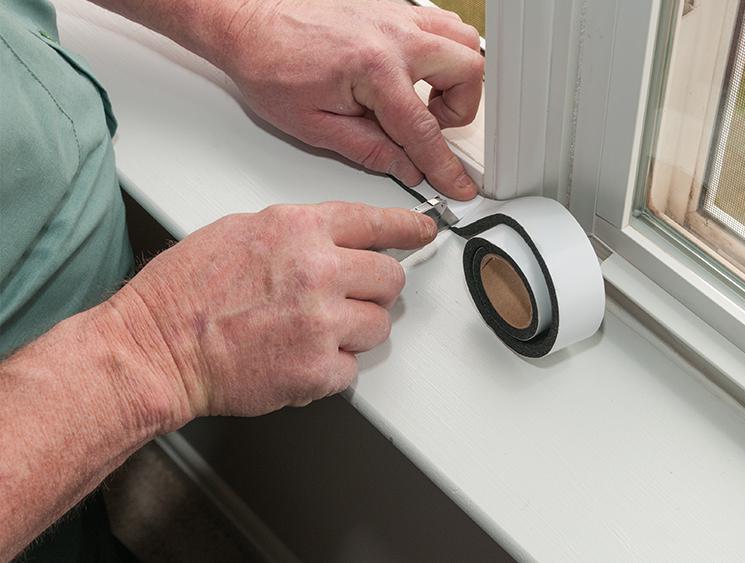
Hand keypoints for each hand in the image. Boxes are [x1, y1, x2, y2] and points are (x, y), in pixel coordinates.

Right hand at [105, 202, 435, 425]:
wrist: (154, 348)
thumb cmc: (183, 293)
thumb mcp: (240, 231)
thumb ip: (297, 234)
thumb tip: (335, 241)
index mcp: (299, 230)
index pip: (376, 222)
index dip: (408, 229)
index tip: (424, 232)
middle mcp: (318, 271)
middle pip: (391, 279)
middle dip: (375, 290)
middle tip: (347, 299)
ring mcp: (321, 322)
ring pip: (379, 326)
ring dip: (355, 332)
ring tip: (310, 333)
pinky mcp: (317, 370)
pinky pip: (353, 369)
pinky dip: (331, 370)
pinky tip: (297, 358)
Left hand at [212, 0, 482, 198]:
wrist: (247, 20)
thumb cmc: (269, 62)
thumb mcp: (314, 125)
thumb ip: (369, 149)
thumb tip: (406, 167)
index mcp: (375, 68)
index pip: (424, 129)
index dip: (445, 165)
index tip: (458, 184)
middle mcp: (394, 35)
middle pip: (467, 72)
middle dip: (459, 110)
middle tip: (431, 127)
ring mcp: (397, 15)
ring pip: (464, 41)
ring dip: (457, 76)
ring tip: (426, 98)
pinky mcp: (394, 7)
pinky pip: (442, 24)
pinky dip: (442, 50)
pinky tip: (417, 72)